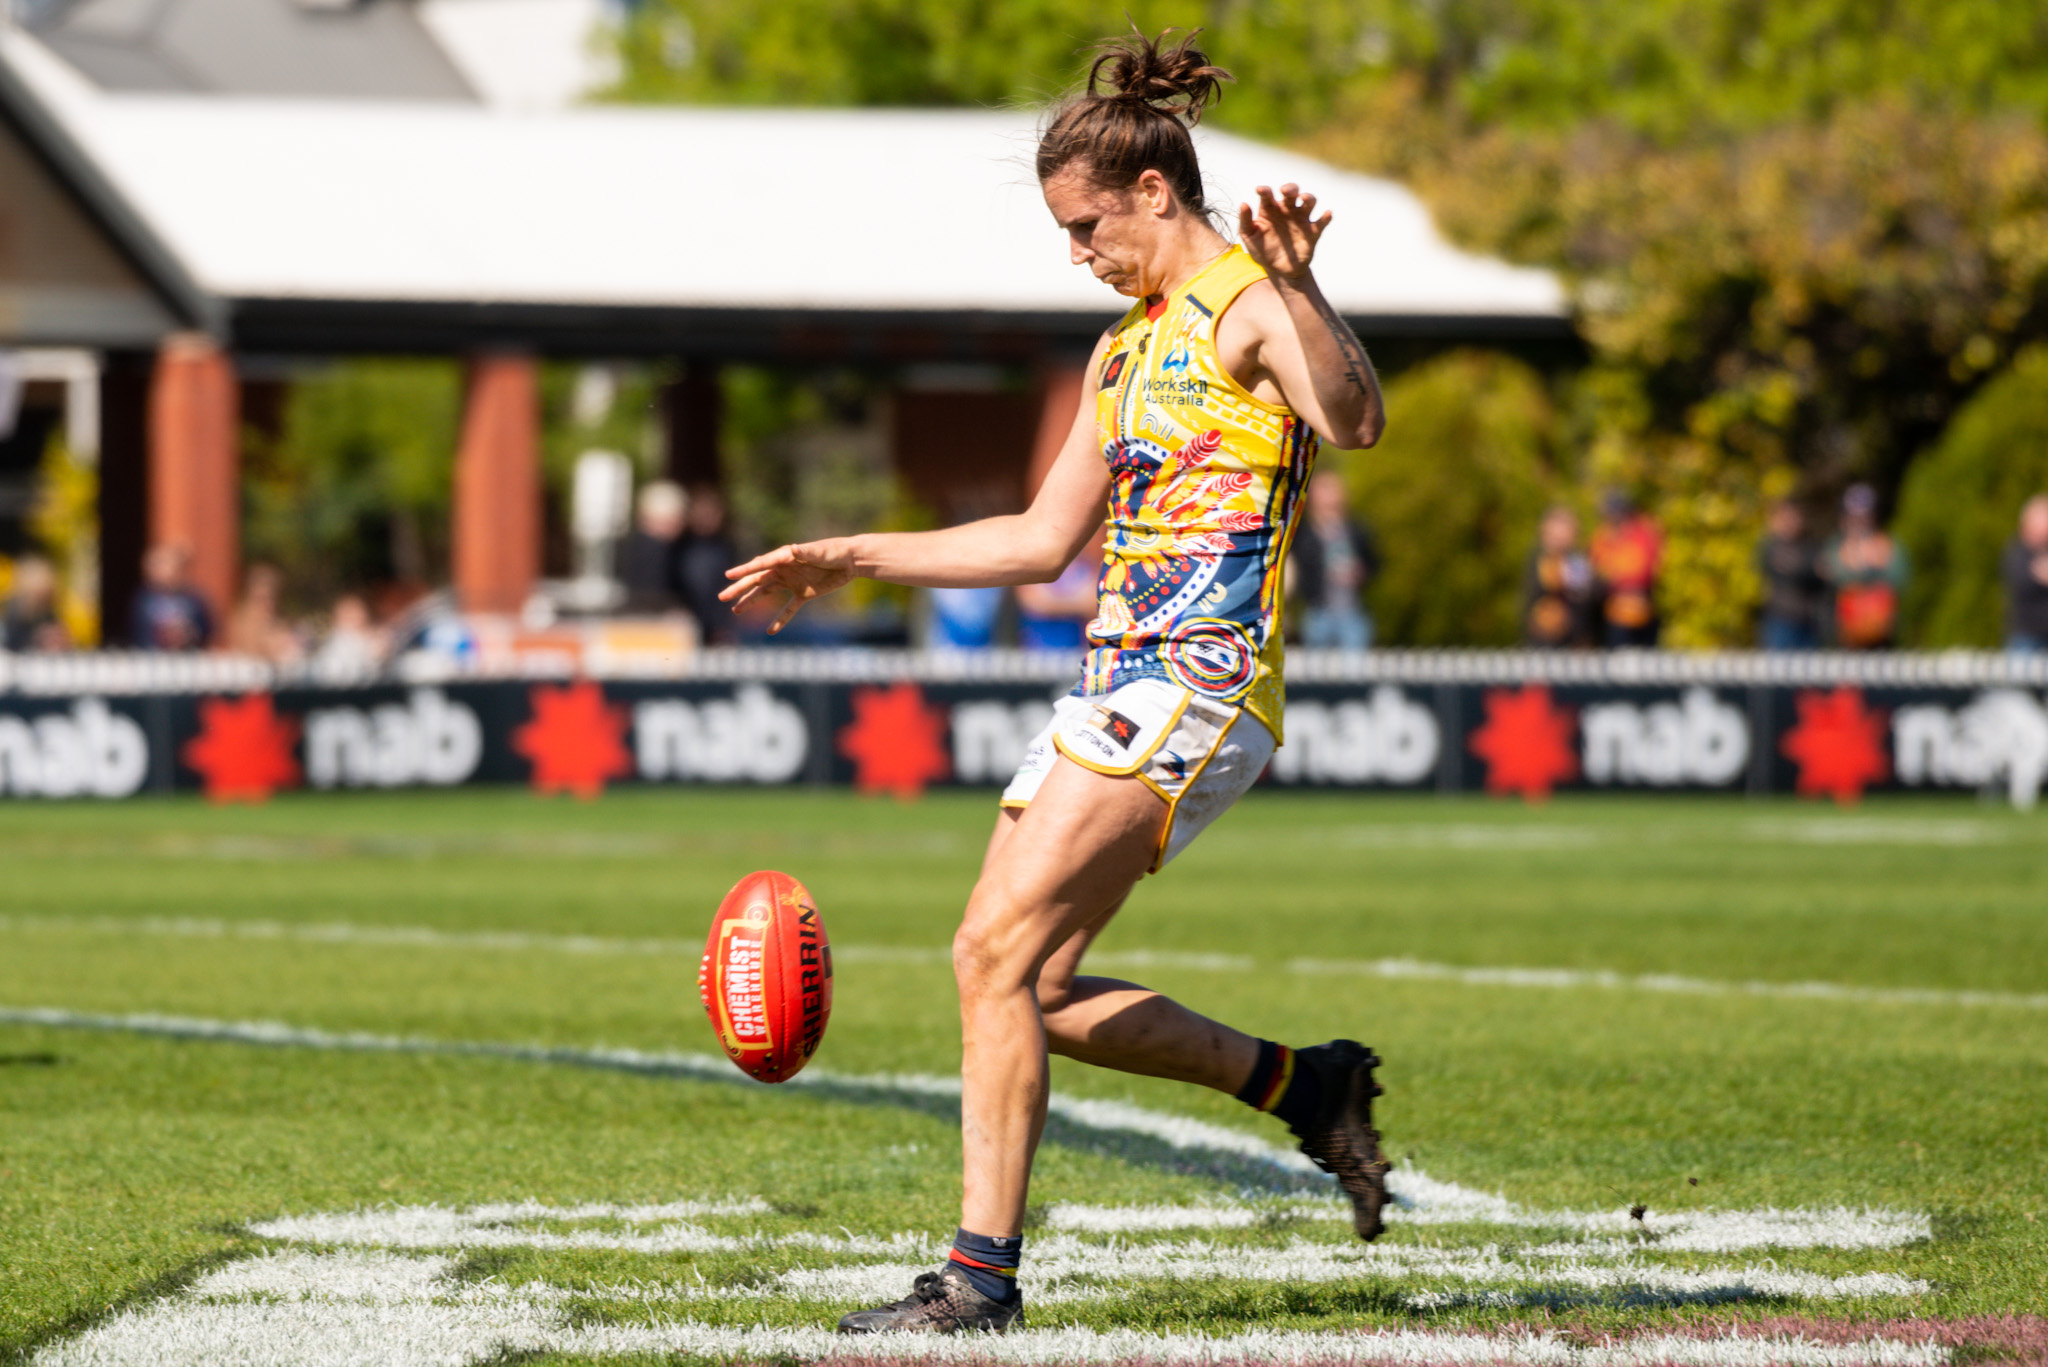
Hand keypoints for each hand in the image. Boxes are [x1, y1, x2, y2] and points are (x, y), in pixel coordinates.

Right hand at [719, 540, 856, 634]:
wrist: (851, 561)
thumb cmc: (834, 551)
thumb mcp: (819, 552)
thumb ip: (805, 552)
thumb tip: (793, 549)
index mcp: (785, 557)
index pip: (760, 564)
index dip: (744, 570)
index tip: (728, 576)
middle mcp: (785, 569)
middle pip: (757, 580)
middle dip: (739, 588)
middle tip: (722, 597)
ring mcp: (793, 582)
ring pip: (767, 594)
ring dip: (752, 601)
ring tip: (736, 610)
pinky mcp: (804, 594)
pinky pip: (789, 609)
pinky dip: (781, 619)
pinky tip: (770, 630)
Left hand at [1237, 183, 1330, 282]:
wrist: (1278, 271)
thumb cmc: (1262, 250)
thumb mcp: (1249, 237)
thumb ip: (1245, 221)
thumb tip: (1243, 203)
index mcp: (1270, 209)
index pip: (1268, 195)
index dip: (1264, 190)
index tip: (1260, 190)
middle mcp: (1287, 210)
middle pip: (1292, 192)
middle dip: (1290, 188)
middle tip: (1285, 191)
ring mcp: (1300, 220)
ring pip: (1309, 202)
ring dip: (1308, 197)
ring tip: (1304, 198)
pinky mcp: (1312, 232)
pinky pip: (1321, 222)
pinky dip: (1326, 217)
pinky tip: (1327, 213)